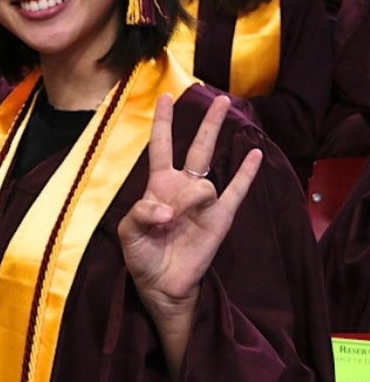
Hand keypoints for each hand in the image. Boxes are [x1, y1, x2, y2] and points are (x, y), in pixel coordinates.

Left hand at [118, 94, 261, 327]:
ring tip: (175, 220)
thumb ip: (142, 213)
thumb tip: (169, 210)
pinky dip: (245, 173)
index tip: (166, 97)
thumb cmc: (141, 254)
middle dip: (207, 123)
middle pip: (197, 147)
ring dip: (188, 200)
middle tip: (218, 99)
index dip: (163, 123)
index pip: (161, 146)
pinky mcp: (220, 219)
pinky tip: (253, 154)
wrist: (161, 284)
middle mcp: (182, 188)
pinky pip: (235, 191)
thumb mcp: (128, 231)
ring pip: (204, 182)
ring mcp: (203, 203)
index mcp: (158, 185)